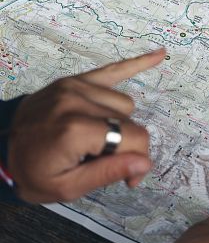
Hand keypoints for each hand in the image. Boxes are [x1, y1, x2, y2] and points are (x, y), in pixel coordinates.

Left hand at [7, 49, 164, 203]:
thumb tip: (144, 163)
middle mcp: (77, 101)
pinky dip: (137, 63)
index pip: (133, 138)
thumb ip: (107, 173)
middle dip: (127, 145)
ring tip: (98, 139)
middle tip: (108, 163)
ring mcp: (75, 86)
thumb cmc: (33, 172)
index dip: (137, 162)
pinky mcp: (74, 80)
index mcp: (75, 129)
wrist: (0, 149)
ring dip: (119, 123)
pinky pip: (112, 70)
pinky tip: (159, 55)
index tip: (129, 180)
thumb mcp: (67, 187)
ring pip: (124, 103)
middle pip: (130, 121)